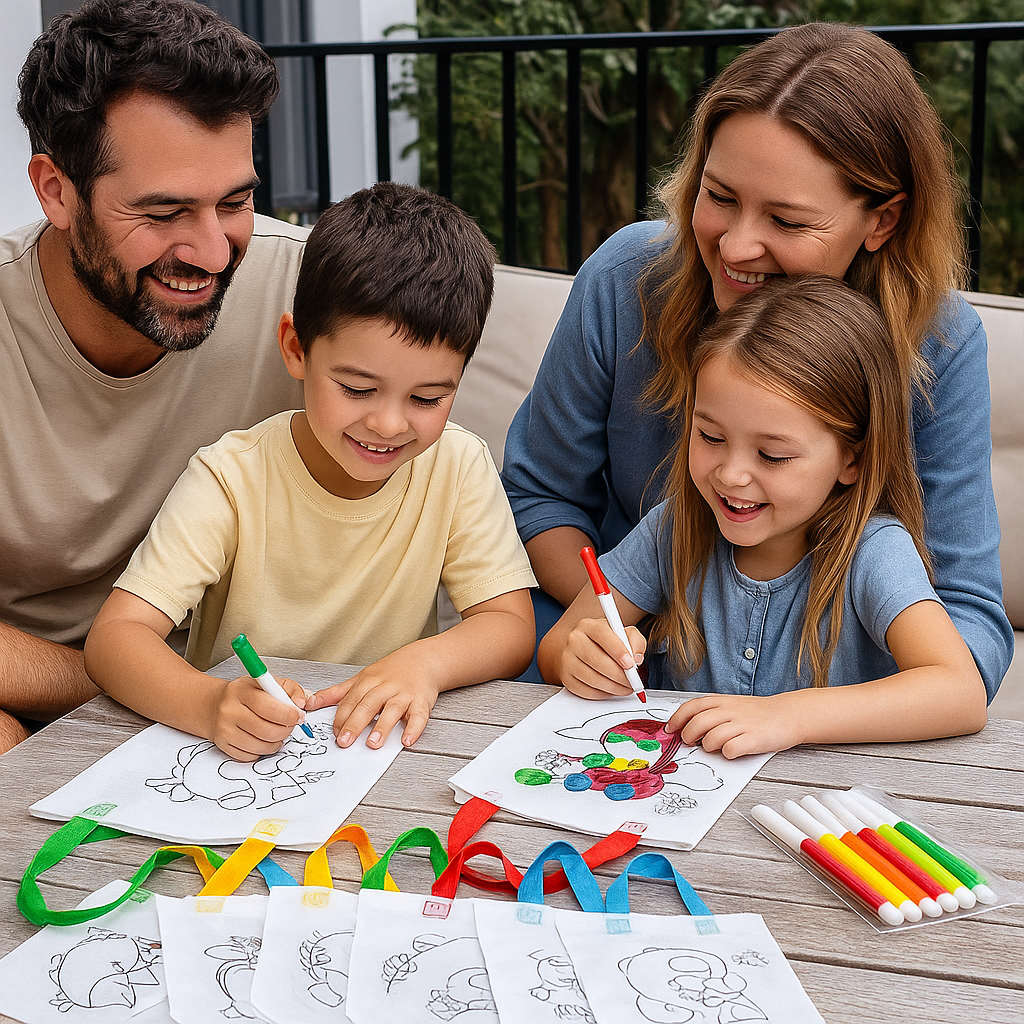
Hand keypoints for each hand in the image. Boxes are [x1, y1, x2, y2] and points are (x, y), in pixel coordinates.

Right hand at [209, 675, 308, 761]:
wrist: (214, 705)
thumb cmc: (245, 694)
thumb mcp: (267, 683)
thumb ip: (290, 689)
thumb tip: (303, 702)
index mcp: (243, 690)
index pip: (270, 708)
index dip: (290, 715)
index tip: (298, 716)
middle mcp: (230, 710)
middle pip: (266, 730)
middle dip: (286, 730)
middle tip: (289, 726)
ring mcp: (225, 729)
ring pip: (260, 746)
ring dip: (276, 742)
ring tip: (277, 733)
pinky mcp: (223, 744)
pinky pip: (250, 756)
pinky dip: (261, 751)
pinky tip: (261, 739)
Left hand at [304, 649, 440, 748]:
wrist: (424, 660)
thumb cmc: (391, 672)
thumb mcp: (362, 678)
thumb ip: (337, 693)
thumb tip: (310, 702)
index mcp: (368, 682)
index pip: (351, 700)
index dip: (342, 717)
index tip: (334, 733)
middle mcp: (385, 688)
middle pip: (368, 705)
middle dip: (355, 723)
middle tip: (345, 742)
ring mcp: (404, 695)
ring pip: (392, 710)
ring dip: (382, 727)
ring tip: (373, 743)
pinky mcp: (422, 702)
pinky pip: (419, 716)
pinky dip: (414, 728)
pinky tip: (407, 740)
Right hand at [558, 617, 645, 699]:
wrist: (582, 650)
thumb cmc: (606, 643)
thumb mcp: (624, 634)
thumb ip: (635, 641)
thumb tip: (637, 659)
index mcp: (588, 626)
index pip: (603, 635)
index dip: (618, 651)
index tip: (631, 664)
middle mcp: (574, 640)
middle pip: (597, 660)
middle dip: (620, 675)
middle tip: (633, 681)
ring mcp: (567, 659)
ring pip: (593, 678)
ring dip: (614, 687)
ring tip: (625, 687)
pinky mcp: (566, 677)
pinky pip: (586, 691)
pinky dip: (602, 694)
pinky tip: (611, 689)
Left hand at [668, 693, 800, 758]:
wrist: (789, 714)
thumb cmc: (759, 713)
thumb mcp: (733, 704)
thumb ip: (712, 712)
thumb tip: (685, 725)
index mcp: (723, 701)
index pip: (691, 707)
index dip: (677, 719)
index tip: (670, 730)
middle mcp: (730, 711)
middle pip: (697, 723)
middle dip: (688, 736)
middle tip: (688, 742)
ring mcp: (743, 724)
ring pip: (711, 737)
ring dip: (708, 746)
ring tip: (714, 747)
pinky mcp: (754, 739)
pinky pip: (731, 749)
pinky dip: (727, 753)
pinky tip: (731, 751)